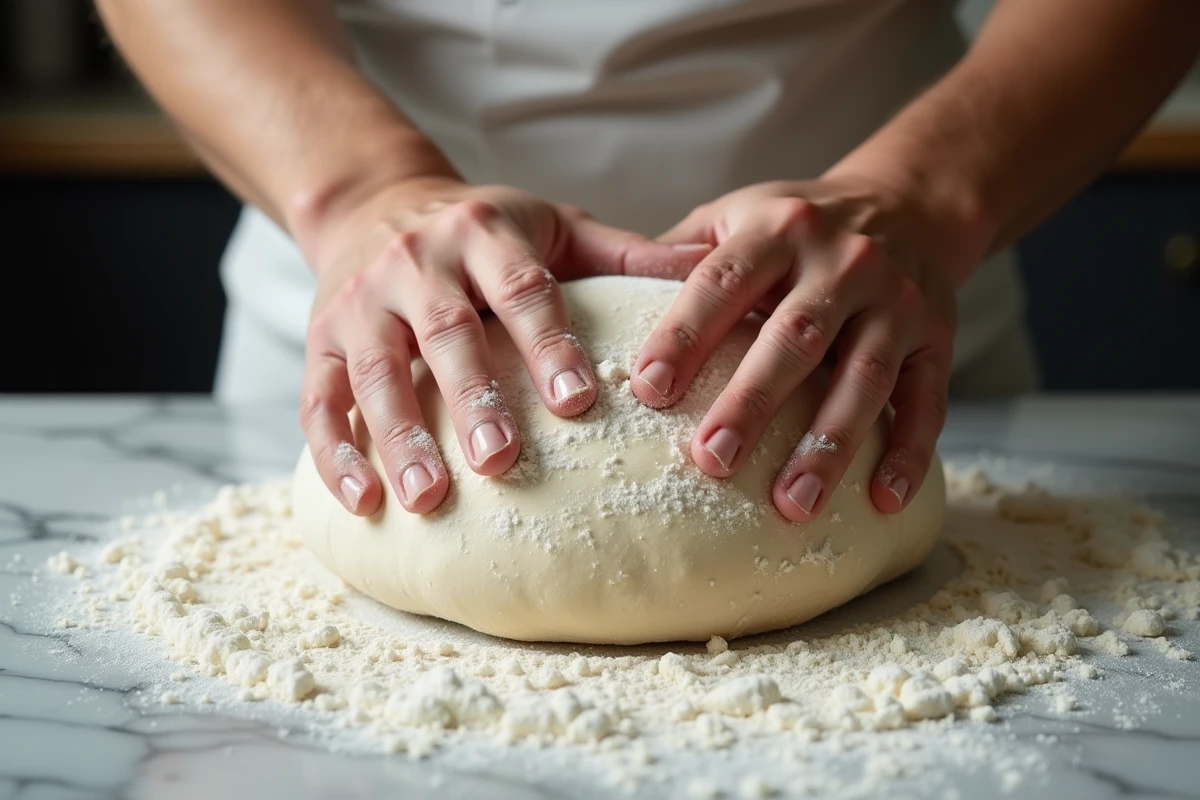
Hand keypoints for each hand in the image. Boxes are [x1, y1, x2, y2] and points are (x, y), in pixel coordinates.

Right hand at [296, 178, 708, 516]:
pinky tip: (364, 502)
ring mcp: (359, 303)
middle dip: (472, 398)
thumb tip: (706, 267)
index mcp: (483, 234)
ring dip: (399, 436)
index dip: (549, 344)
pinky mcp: (318, 339)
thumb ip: (621, 252)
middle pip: (446, 333)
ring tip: (428, 498)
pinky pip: (316, 399)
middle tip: (502, 461)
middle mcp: (415, 263)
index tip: (578, 403)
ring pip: (373, 372)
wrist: (372, 200)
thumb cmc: (482, 229)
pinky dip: (334, 453)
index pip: (522, 290)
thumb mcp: (551, 223)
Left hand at [631, 177, 972, 521]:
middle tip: (711, 461)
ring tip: (792, 504)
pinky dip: (911, 452)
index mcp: (779, 229)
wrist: (910, 204)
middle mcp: (842, 262)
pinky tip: (882, 501)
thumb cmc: (798, 225)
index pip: (722, 281)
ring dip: (829, 444)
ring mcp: (897, 301)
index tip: (649, 391)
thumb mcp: (738, 214)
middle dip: (752, 402)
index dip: (685, 335)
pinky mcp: (938, 338)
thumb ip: (678, 255)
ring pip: (864, 377)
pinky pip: (929, 400)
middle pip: (793, 337)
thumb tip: (597, 306)